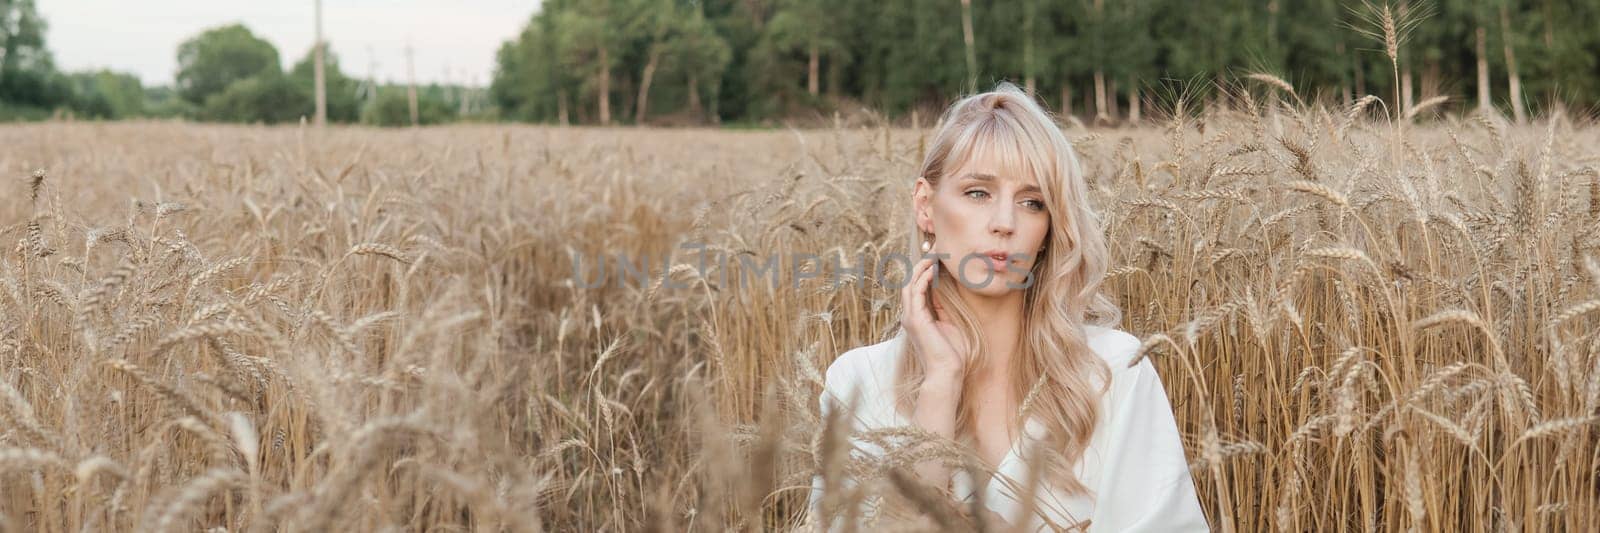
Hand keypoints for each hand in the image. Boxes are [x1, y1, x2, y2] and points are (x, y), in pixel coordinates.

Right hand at [900, 254, 967, 377]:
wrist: (947, 372)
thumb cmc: (952, 353)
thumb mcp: (949, 324)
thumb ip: (943, 307)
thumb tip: (944, 290)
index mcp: (917, 317)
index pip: (918, 287)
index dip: (926, 270)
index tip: (938, 257)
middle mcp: (910, 315)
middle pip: (911, 281)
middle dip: (922, 264)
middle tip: (936, 249)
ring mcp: (910, 317)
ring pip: (911, 284)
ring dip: (922, 267)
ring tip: (935, 254)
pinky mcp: (915, 320)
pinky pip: (916, 292)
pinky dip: (923, 279)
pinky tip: (933, 269)